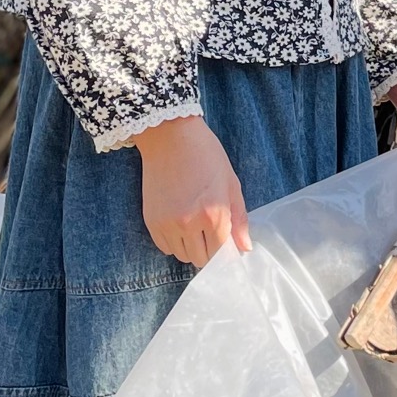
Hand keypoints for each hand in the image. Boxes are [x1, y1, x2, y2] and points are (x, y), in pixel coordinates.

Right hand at [131, 114, 250, 266]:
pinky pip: (165, 247)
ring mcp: (167, 224)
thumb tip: (245, 248)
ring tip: (196, 227)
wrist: (170, 137)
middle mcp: (189, 224)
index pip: (221, 254)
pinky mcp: (151, 221)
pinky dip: (174, 242)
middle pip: (201, 259)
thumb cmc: (206, 155)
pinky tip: (180, 225)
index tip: (227, 245)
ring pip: (182, 255)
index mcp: (214, 215)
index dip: (226, 252)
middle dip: (209, 251)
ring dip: (191, 248)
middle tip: (212, 235)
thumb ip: (239, 219)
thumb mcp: (231, 183)